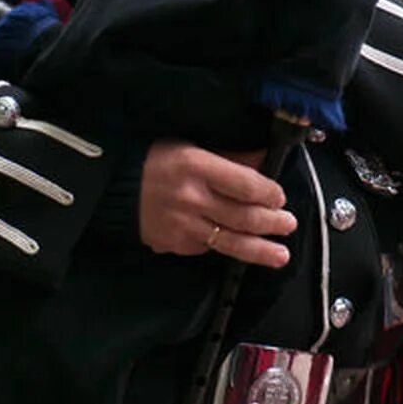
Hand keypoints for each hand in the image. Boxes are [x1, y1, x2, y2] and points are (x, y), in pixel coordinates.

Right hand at [138, 142, 295, 266]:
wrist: (113, 188)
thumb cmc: (154, 161)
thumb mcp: (191, 148)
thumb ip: (230, 158)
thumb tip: (263, 161)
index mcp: (197, 166)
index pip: (245, 185)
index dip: (269, 193)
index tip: (280, 198)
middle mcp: (192, 197)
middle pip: (243, 216)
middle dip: (272, 222)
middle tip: (289, 224)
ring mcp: (183, 225)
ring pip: (231, 241)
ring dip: (260, 249)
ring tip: (281, 255)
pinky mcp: (175, 244)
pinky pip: (208, 248)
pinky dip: (225, 246)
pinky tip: (240, 247)